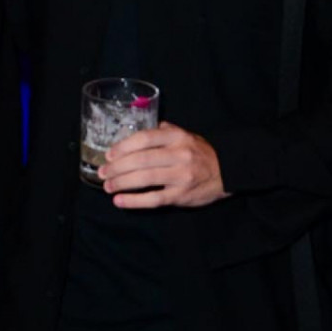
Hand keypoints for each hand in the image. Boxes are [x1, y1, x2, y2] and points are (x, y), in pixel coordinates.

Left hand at [99, 122, 228, 208]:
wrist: (229, 170)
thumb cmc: (201, 152)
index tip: (109, 155)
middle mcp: (179, 154)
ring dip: (121, 183)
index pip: (145, 138)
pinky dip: (134, 201)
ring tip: (107, 186)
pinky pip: (153, 199)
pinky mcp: (181, 195)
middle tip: (102, 173)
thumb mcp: (186, 135)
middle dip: (117, 167)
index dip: (123, 146)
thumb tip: (140, 129)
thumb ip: (163, 131)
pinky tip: (119, 201)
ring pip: (144, 179)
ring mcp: (181, 176)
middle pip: (141, 160)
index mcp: (178, 137)